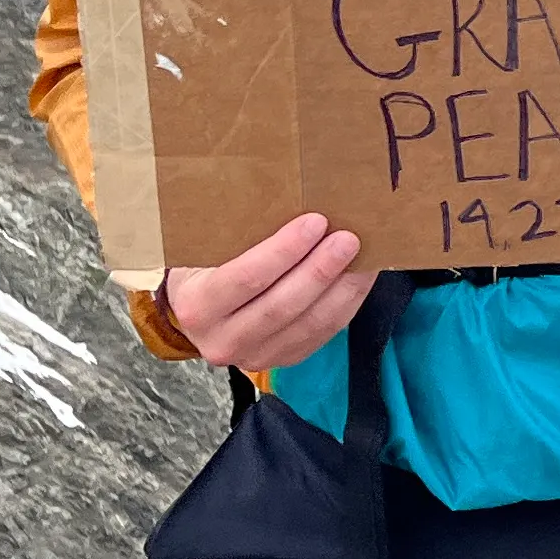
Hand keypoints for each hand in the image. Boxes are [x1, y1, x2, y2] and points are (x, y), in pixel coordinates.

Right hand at [161, 213, 374, 373]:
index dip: (283, 251)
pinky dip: (346, 303)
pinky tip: (360, 277)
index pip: (245, 278)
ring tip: (362, 255)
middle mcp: (222, 340)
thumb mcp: (205, 249)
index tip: (315, 222)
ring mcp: (254, 356)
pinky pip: (322, 334)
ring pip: (308, 324)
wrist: (197, 309)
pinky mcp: (282, 360)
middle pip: (281, 306)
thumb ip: (237, 235)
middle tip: (348, 238)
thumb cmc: (204, 267)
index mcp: (196, 306)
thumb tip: (296, 198)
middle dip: (320, 270)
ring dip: (342, 288)